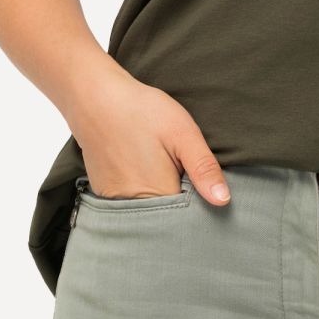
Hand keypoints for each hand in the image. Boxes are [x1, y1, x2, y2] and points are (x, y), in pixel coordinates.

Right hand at [66, 60, 232, 205]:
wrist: (96, 98)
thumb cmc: (141, 112)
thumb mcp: (183, 133)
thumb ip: (203, 168)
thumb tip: (223, 201)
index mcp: (157, 195)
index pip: (187, 220)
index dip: (202, 208)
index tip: (206, 190)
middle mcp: (133, 207)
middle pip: (167, 220)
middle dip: (182, 206)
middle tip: (183, 171)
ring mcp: (115, 202)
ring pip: (149, 212)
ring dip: (162, 200)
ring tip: (164, 168)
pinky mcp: (104, 194)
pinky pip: (131, 204)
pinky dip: (143, 194)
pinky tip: (147, 170)